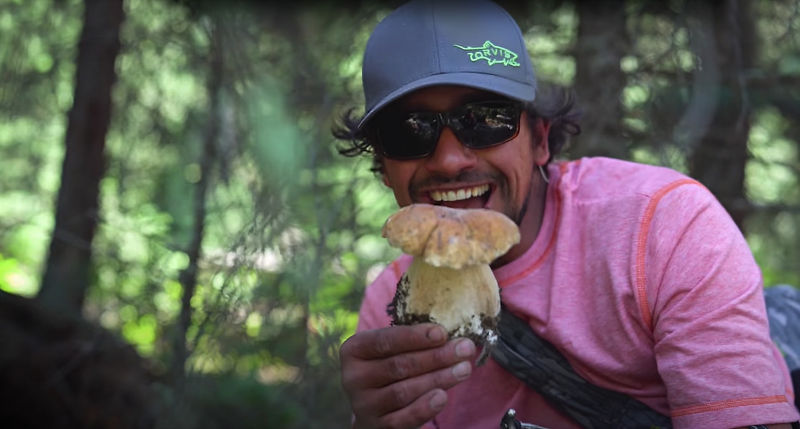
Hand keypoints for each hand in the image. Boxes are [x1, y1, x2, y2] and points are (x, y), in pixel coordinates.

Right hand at [339, 324, 476, 428]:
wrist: (375, 406)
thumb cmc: (389, 368)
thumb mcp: (391, 350)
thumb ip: (412, 341)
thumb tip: (450, 335)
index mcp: (354, 349)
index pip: (385, 341)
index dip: (415, 337)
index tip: (443, 333)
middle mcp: (353, 377)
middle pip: (399, 365)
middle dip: (436, 357)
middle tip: (464, 349)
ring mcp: (363, 404)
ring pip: (403, 391)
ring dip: (438, 379)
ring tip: (464, 369)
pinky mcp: (375, 425)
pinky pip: (402, 418)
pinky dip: (424, 407)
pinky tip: (443, 396)